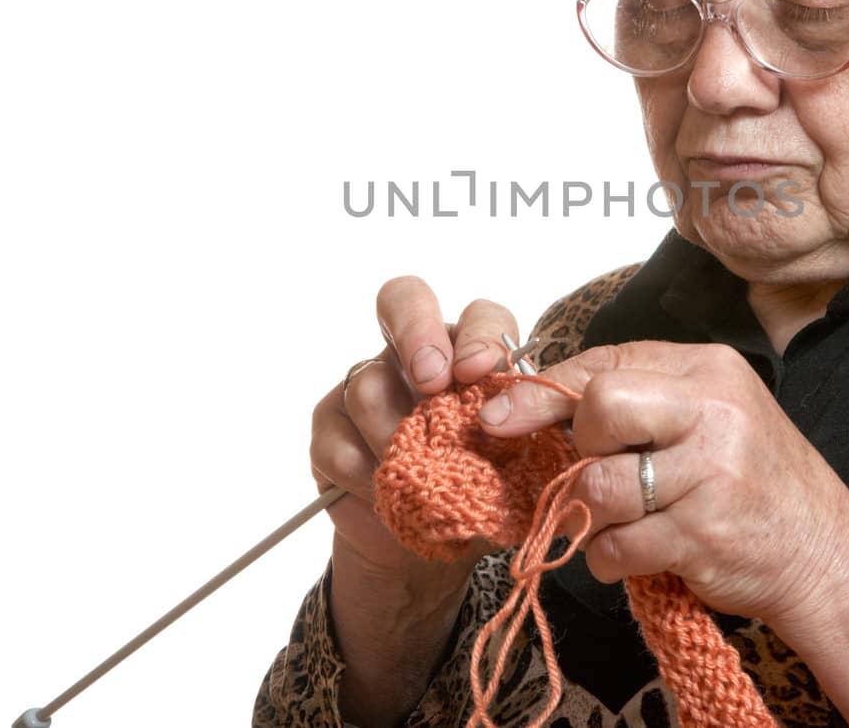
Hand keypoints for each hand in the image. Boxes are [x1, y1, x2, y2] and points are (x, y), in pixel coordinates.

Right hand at [311, 275, 524, 581]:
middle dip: (417, 332)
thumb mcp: (516, 465)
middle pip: (402, 299)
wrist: (432, 549)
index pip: (479, 315)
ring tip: (420, 479)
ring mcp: (367, 385)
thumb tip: (514, 419)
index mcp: (470, 355)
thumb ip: (518, 434)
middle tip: (431, 381)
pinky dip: (368, 478)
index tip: (480, 372)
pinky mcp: (330, 428)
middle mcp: (414, 354)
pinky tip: (388, 499)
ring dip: (396, 438)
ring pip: (369, 385)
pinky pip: (338, 442)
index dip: (479, 334)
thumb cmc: (483, 493)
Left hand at [476, 339, 848, 722]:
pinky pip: (615, 546)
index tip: (500, 418)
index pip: (605, 364)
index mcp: (710, 370)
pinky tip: (641, 555)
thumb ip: (640, 400)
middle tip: (611, 473)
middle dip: (585, 451)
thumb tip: (532, 401)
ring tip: (628, 523)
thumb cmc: (756, 483)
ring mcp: (712, 473)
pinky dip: (612, 559)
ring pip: (599, 486)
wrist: (826, 555)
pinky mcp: (702, 535)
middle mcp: (714, 411)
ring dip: (595, 516)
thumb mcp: (710, 418)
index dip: (543, 393)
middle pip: (599, 410)